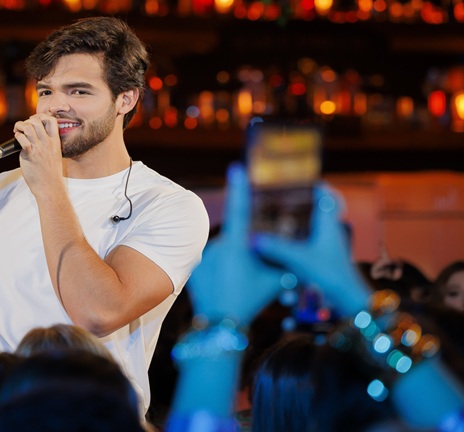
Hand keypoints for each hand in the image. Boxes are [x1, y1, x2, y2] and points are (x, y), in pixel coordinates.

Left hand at [14, 113, 64, 189]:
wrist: (49, 187)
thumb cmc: (50, 173)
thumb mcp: (55, 155)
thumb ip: (49, 145)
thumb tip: (39, 137)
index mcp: (54, 142)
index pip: (51, 120)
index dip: (41, 116)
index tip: (34, 120)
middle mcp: (47, 143)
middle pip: (37, 120)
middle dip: (27, 120)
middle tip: (22, 127)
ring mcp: (39, 148)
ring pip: (28, 127)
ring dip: (19, 126)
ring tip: (16, 131)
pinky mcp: (30, 155)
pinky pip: (22, 139)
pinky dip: (17, 136)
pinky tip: (16, 139)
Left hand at [186, 163, 284, 325]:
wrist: (221, 325)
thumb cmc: (251, 300)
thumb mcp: (275, 281)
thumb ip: (283, 260)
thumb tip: (296, 250)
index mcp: (237, 244)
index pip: (239, 210)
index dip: (240, 188)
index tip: (237, 168)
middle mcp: (217, 245)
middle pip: (238, 240)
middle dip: (248, 252)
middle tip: (250, 275)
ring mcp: (204, 256)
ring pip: (227, 253)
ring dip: (235, 263)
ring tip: (239, 285)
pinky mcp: (196, 267)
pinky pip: (214, 263)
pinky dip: (223, 272)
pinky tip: (227, 287)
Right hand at [253, 184, 371, 315]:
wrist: (349, 301)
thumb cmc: (332, 275)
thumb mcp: (300, 259)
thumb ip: (276, 248)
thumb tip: (253, 238)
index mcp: (328, 225)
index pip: (327, 197)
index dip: (315, 186)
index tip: (300, 179)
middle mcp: (329, 233)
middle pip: (317, 210)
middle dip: (301, 204)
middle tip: (281, 197)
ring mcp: (327, 247)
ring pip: (312, 228)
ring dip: (297, 223)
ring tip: (276, 218)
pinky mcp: (322, 260)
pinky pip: (307, 244)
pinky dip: (295, 241)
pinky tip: (279, 246)